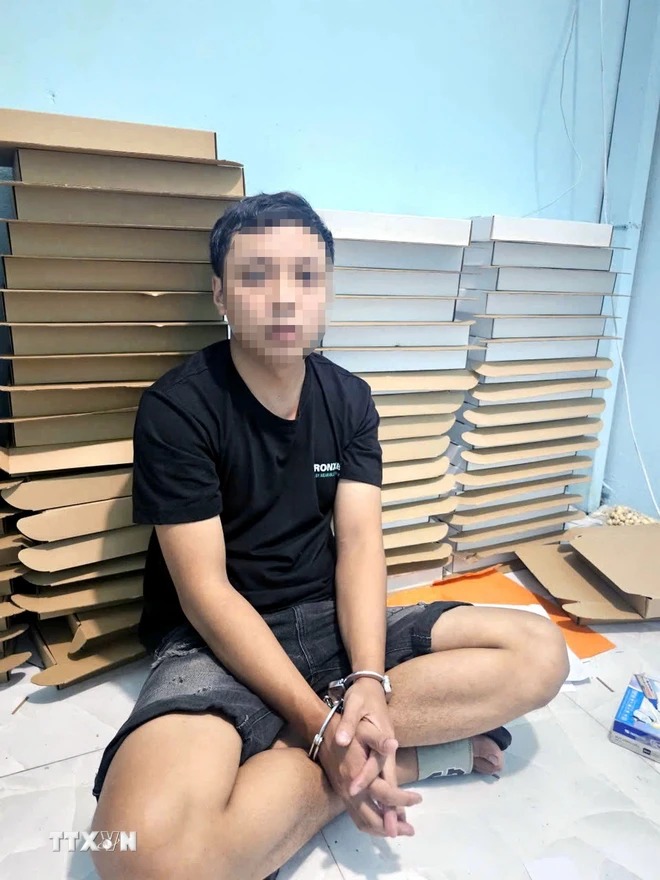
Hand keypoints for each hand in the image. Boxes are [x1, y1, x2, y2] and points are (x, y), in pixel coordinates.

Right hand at [318, 710, 420, 837]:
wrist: (323, 731)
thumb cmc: (349, 730)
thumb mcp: (366, 730)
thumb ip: (379, 741)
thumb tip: (394, 745)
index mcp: (358, 776)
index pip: (385, 795)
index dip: (403, 799)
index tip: (418, 798)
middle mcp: (350, 791)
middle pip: (373, 818)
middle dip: (394, 827)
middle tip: (411, 829)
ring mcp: (344, 795)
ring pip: (363, 822)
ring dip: (382, 830)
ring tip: (399, 830)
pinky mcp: (341, 795)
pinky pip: (356, 818)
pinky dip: (371, 825)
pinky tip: (382, 822)